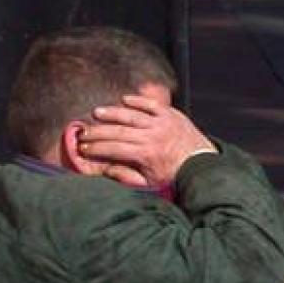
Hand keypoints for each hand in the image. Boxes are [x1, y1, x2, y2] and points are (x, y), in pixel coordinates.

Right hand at [80, 95, 216, 188]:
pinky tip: (124, 100)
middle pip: (118, 131)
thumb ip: (125, 176)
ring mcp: (161, 123)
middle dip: (97, 131)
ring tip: (96, 112)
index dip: (95, 147)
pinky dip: (137, 101)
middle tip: (83, 131)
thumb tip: (105, 169)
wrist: (201, 165)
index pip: (113, 148)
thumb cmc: (173, 174)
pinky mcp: (170, 114)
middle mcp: (152, 136)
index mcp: (145, 154)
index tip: (82, 147)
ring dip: (112, 112)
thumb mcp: (148, 182)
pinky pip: (151, 104)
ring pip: (131, 115)